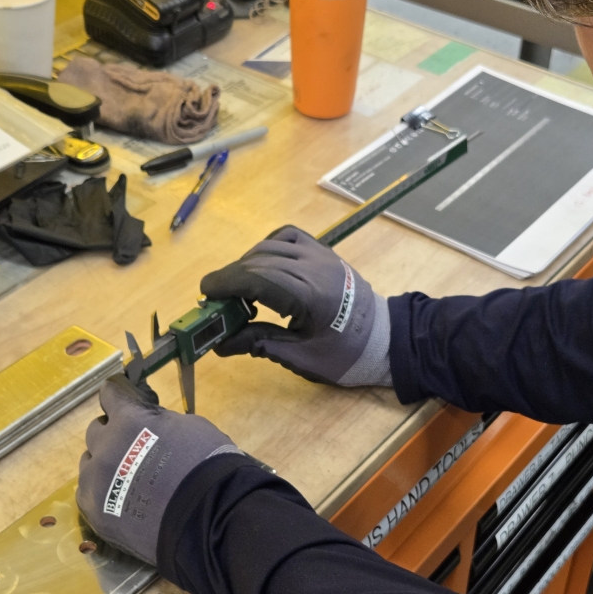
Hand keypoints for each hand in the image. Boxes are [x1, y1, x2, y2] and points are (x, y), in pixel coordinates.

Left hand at [77, 374, 241, 565]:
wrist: (209, 517)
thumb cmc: (208, 466)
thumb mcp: (190, 428)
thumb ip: (160, 423)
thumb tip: (151, 426)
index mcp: (129, 420)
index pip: (110, 394)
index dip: (118, 398)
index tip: (124, 403)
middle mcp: (105, 446)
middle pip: (96, 431)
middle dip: (113, 434)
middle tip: (133, 448)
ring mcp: (95, 481)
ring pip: (89, 464)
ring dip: (105, 465)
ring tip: (129, 481)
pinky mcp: (94, 511)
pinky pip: (88, 494)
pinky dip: (102, 493)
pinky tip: (123, 501)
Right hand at [201, 225, 391, 385]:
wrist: (387, 340)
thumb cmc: (346, 355)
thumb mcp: (301, 357)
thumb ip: (259, 344)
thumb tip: (220, 344)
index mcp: (309, 296)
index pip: (257, 278)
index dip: (226, 282)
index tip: (205, 293)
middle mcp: (313, 267)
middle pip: (259, 261)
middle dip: (231, 277)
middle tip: (215, 301)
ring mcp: (321, 255)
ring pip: (271, 246)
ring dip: (247, 263)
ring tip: (239, 290)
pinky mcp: (325, 252)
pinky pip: (289, 237)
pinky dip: (268, 247)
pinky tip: (262, 268)